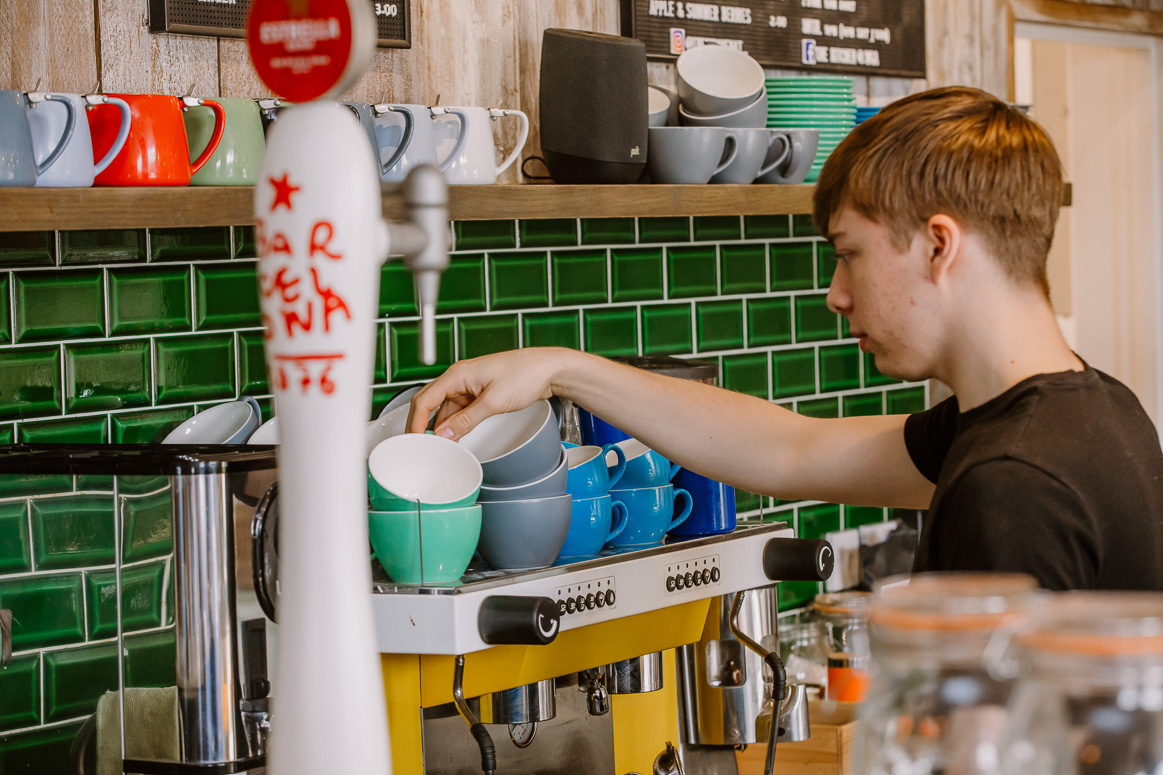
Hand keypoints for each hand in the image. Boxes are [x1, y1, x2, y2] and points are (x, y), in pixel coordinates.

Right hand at [406, 348, 572, 439]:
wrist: (549, 369)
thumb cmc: (525, 373)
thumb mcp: (493, 401)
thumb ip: (467, 420)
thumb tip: (445, 434)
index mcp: (457, 374)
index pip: (425, 399)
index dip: (415, 422)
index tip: (413, 440)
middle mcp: (459, 379)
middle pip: (430, 403)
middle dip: (422, 425)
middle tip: (419, 446)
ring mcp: (469, 386)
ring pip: (446, 410)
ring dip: (442, 427)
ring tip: (439, 447)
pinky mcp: (479, 394)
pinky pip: (459, 411)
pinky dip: (455, 425)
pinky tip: (455, 438)